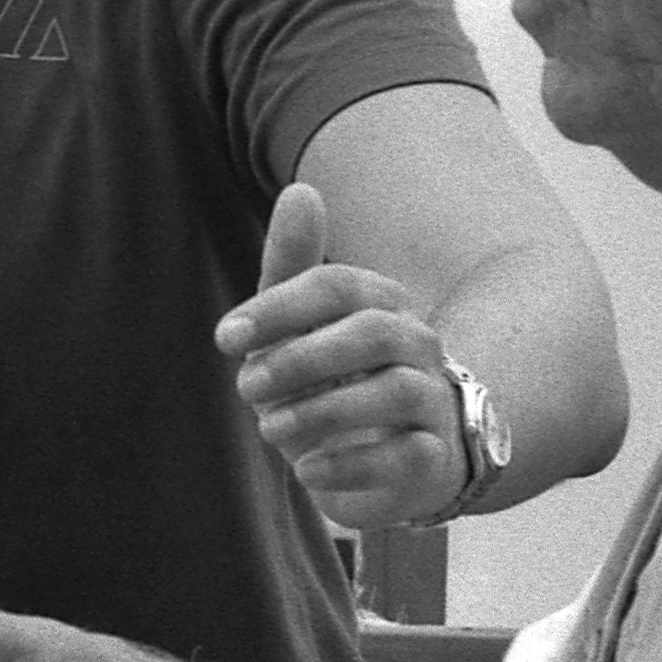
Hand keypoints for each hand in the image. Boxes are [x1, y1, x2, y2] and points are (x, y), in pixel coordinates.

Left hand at [214, 184, 465, 528]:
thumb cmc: (331, 381)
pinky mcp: (436, 459)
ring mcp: (432, 401)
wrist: (384, 463)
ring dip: (320, 411)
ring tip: (269, 430)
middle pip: (370, 333)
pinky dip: (350, 464)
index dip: (277, 308)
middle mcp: (417, 345)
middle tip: (245, 386)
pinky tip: (306, 472)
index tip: (224, 339)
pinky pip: (407, 456)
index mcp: (380, 304)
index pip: (335, 287)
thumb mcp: (299, 326)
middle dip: (300, 358)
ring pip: (393, 392)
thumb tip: (302, 189)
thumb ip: (292, 264)